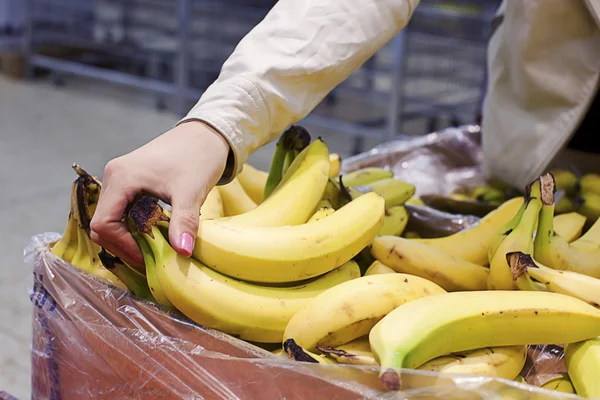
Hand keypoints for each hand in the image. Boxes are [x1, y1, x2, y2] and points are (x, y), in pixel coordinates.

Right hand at [90, 121, 229, 266]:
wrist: (207, 134)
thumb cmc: (198, 157)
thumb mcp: (191, 192)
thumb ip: (184, 222)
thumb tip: (183, 252)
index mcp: (121, 178)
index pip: (103, 224)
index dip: (122, 245)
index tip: (147, 257)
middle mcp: (114, 177)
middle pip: (102, 224)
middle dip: (122, 245)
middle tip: (149, 259)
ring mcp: (120, 178)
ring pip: (111, 218)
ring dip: (127, 237)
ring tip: (152, 249)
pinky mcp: (130, 181)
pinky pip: (121, 211)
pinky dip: (133, 226)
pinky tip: (154, 234)